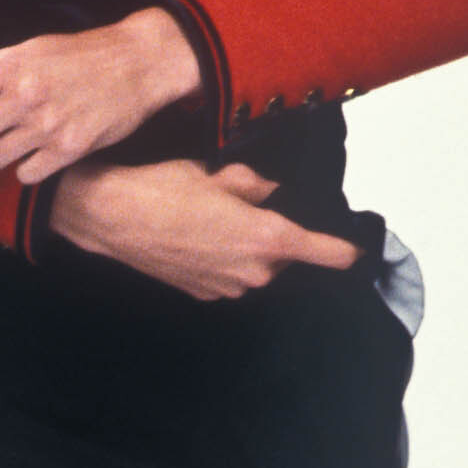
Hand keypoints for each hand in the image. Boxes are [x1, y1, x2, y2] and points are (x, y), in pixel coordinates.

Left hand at [0, 7, 203, 184]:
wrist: (138, 63)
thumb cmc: (84, 55)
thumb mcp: (36, 48)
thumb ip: (0, 73)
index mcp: (10, 65)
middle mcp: (23, 94)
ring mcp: (45, 123)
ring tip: (12, 148)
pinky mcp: (68, 148)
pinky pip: (26, 174)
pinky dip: (28, 170)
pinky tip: (37, 157)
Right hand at [51, 158, 362, 301]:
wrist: (110, 216)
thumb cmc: (162, 189)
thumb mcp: (218, 173)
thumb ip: (256, 185)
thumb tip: (271, 190)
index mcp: (267, 238)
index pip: (326, 253)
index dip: (345, 251)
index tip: (358, 251)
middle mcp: (253, 271)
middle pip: (286, 257)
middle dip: (275, 234)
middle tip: (243, 205)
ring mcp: (227, 287)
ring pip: (257, 267)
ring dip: (246, 247)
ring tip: (212, 219)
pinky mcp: (203, 293)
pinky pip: (228, 276)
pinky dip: (222, 260)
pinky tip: (196, 237)